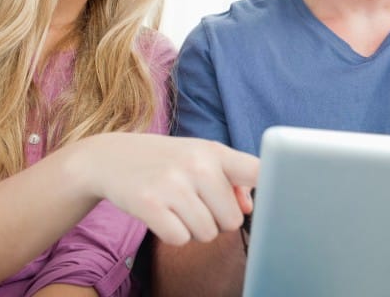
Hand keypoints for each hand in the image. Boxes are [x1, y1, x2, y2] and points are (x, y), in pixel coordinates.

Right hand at [67, 133, 258, 245]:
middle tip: (197, 204)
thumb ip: (234, 180)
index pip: (259, 172)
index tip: (279, 200)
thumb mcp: (201, 158)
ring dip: (194, 229)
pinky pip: (180, 239)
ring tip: (178, 207)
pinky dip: (173, 234)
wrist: (110, 156)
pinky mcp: (149, 204)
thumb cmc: (167, 160)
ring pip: (207, 233)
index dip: (272, 189)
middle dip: (217, 220)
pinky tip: (163, 215)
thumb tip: (250, 208)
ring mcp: (172, 184)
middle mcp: (197, 165)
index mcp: (215, 151)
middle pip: (232, 220)